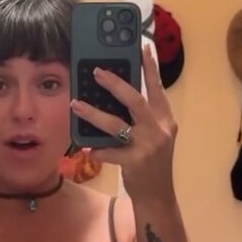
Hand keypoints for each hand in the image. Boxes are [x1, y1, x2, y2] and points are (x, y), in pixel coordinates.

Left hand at [70, 43, 176, 202]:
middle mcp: (159, 129)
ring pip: (117, 125)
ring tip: (76, 104)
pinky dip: (97, 150)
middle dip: (115, 84)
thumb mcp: (154, 135)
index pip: (157, 87)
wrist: (158, 195)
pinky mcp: (136, 162)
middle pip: (136, 100)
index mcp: (164, 119)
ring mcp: (148, 146)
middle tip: (96, 71)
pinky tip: (86, 148)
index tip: (142, 46)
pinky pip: (110, 152)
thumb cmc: (152, 161)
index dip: (150, 67)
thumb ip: (142, 116)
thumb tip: (118, 92)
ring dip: (94, 114)